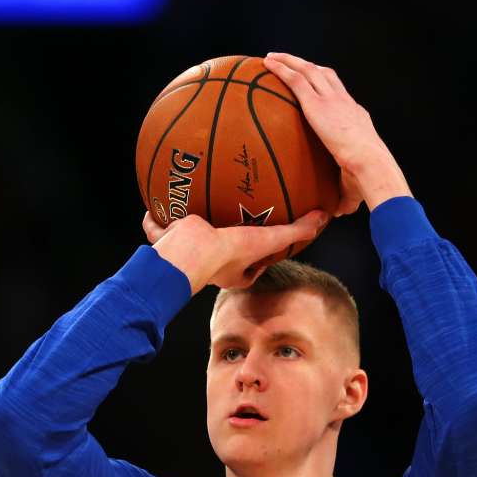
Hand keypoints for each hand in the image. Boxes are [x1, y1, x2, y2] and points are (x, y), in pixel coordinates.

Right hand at [143, 208, 329, 293]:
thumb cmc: (229, 252)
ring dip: (185, 226)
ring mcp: (186, 254)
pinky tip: (153, 206)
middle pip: (218, 248)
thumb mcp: (268, 239)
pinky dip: (154, 221)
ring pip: (185, 238)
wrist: (189, 253)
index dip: (259, 250)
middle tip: (227, 218)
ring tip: (188, 206)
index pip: (252, 262)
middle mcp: (210, 265)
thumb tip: (323, 218)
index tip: (263, 235)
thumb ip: (294, 231)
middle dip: (220, 235)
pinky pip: (159, 229)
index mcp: (233, 270)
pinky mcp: (167, 242)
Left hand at [262, 53, 412, 213]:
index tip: (317, 88)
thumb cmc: (366, 179)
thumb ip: (342, 196)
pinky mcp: (318, 103)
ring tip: (274, 58)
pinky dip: (283, 68)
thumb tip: (336, 211)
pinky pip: (296, 79)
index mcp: (356, 118)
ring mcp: (332, 100)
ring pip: (309, 70)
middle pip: (325, 75)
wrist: (370, 164)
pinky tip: (268, 64)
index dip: (329, 90)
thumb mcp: (352, 187)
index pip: (341, 98)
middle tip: (294, 64)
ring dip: (291, 61)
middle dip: (309, 67)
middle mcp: (345, 103)